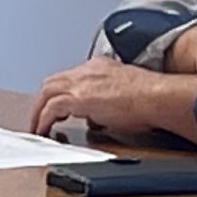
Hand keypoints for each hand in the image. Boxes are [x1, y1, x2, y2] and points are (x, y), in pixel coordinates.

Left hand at [29, 56, 188, 137]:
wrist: (158, 97)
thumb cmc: (152, 99)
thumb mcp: (126, 95)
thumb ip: (107, 103)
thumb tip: (98, 120)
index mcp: (99, 66)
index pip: (72, 77)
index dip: (63, 91)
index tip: (60, 106)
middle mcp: (86, 71)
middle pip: (53, 82)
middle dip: (44, 99)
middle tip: (41, 116)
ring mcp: (80, 83)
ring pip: (47, 93)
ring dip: (39, 110)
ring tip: (37, 126)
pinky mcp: (77, 98)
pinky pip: (50, 109)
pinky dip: (43, 120)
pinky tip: (43, 131)